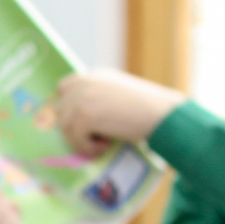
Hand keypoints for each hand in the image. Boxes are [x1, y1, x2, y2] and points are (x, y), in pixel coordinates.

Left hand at [55, 70, 182, 155]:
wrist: (163, 114)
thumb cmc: (149, 110)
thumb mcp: (119, 96)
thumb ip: (99, 99)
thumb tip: (77, 121)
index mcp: (95, 75)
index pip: (65, 87)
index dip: (67, 106)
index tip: (76, 123)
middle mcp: (85, 82)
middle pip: (61, 110)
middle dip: (72, 128)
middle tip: (92, 140)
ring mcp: (82, 97)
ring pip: (65, 127)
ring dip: (81, 141)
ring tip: (102, 145)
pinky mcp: (84, 114)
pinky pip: (75, 138)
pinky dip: (87, 148)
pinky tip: (104, 147)